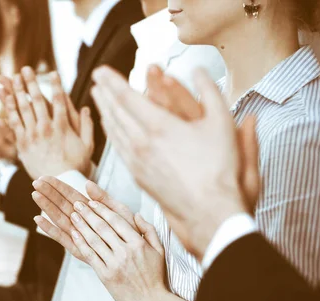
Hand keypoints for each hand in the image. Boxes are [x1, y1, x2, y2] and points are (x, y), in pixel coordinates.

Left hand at [0, 67, 93, 178]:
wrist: (60, 184)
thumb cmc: (76, 166)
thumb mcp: (87, 146)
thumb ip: (86, 126)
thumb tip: (87, 108)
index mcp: (62, 126)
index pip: (59, 100)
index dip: (55, 84)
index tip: (53, 72)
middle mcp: (45, 128)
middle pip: (36, 101)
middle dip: (30, 83)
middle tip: (25, 70)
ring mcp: (32, 136)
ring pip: (21, 111)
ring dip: (15, 93)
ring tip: (8, 81)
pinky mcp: (22, 146)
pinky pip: (13, 128)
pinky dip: (7, 116)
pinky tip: (2, 106)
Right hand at [31, 176, 136, 259]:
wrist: (137, 258)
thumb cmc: (130, 234)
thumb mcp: (119, 212)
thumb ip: (103, 199)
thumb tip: (88, 184)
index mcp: (91, 211)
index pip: (71, 194)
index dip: (58, 186)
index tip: (45, 177)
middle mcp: (82, 222)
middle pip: (62, 204)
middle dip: (48, 193)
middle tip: (35, 183)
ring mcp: (79, 235)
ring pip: (59, 218)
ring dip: (47, 207)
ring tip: (34, 195)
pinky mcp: (78, 249)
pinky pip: (62, 238)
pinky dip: (50, 229)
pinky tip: (38, 220)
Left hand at [33, 178, 166, 300]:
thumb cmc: (155, 275)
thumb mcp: (159, 250)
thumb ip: (149, 230)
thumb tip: (137, 214)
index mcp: (138, 243)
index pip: (117, 221)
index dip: (103, 210)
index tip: (92, 202)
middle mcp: (126, 251)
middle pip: (103, 227)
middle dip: (88, 213)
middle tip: (77, 204)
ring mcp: (115, 263)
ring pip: (94, 239)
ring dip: (81, 225)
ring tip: (73, 215)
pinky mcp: (106, 275)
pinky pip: (90, 255)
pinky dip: (81, 243)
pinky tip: (74, 234)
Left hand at [91, 66, 258, 259]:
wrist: (208, 211)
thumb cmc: (218, 169)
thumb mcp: (222, 124)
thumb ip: (210, 92)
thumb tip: (199, 71)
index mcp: (158, 127)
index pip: (126, 97)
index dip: (112, 81)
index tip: (101, 70)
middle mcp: (141, 143)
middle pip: (114, 112)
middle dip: (104, 94)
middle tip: (96, 81)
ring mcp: (136, 162)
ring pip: (113, 131)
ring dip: (104, 112)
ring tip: (99, 100)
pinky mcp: (137, 176)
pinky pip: (118, 149)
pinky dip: (111, 134)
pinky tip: (112, 130)